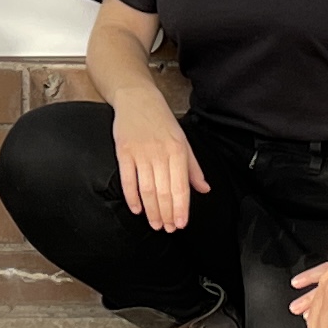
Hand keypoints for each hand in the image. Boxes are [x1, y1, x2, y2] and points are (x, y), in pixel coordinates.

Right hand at [110, 94, 206, 236]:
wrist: (137, 98)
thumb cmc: (161, 120)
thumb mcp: (183, 140)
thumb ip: (193, 168)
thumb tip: (204, 189)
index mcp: (178, 150)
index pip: (181, 187)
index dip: (181, 208)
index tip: (180, 224)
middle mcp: (160, 153)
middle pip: (163, 192)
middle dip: (166, 214)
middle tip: (167, 229)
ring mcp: (140, 153)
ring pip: (146, 189)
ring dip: (151, 211)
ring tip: (155, 224)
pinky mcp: (123, 152)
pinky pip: (128, 180)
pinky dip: (132, 197)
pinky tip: (136, 210)